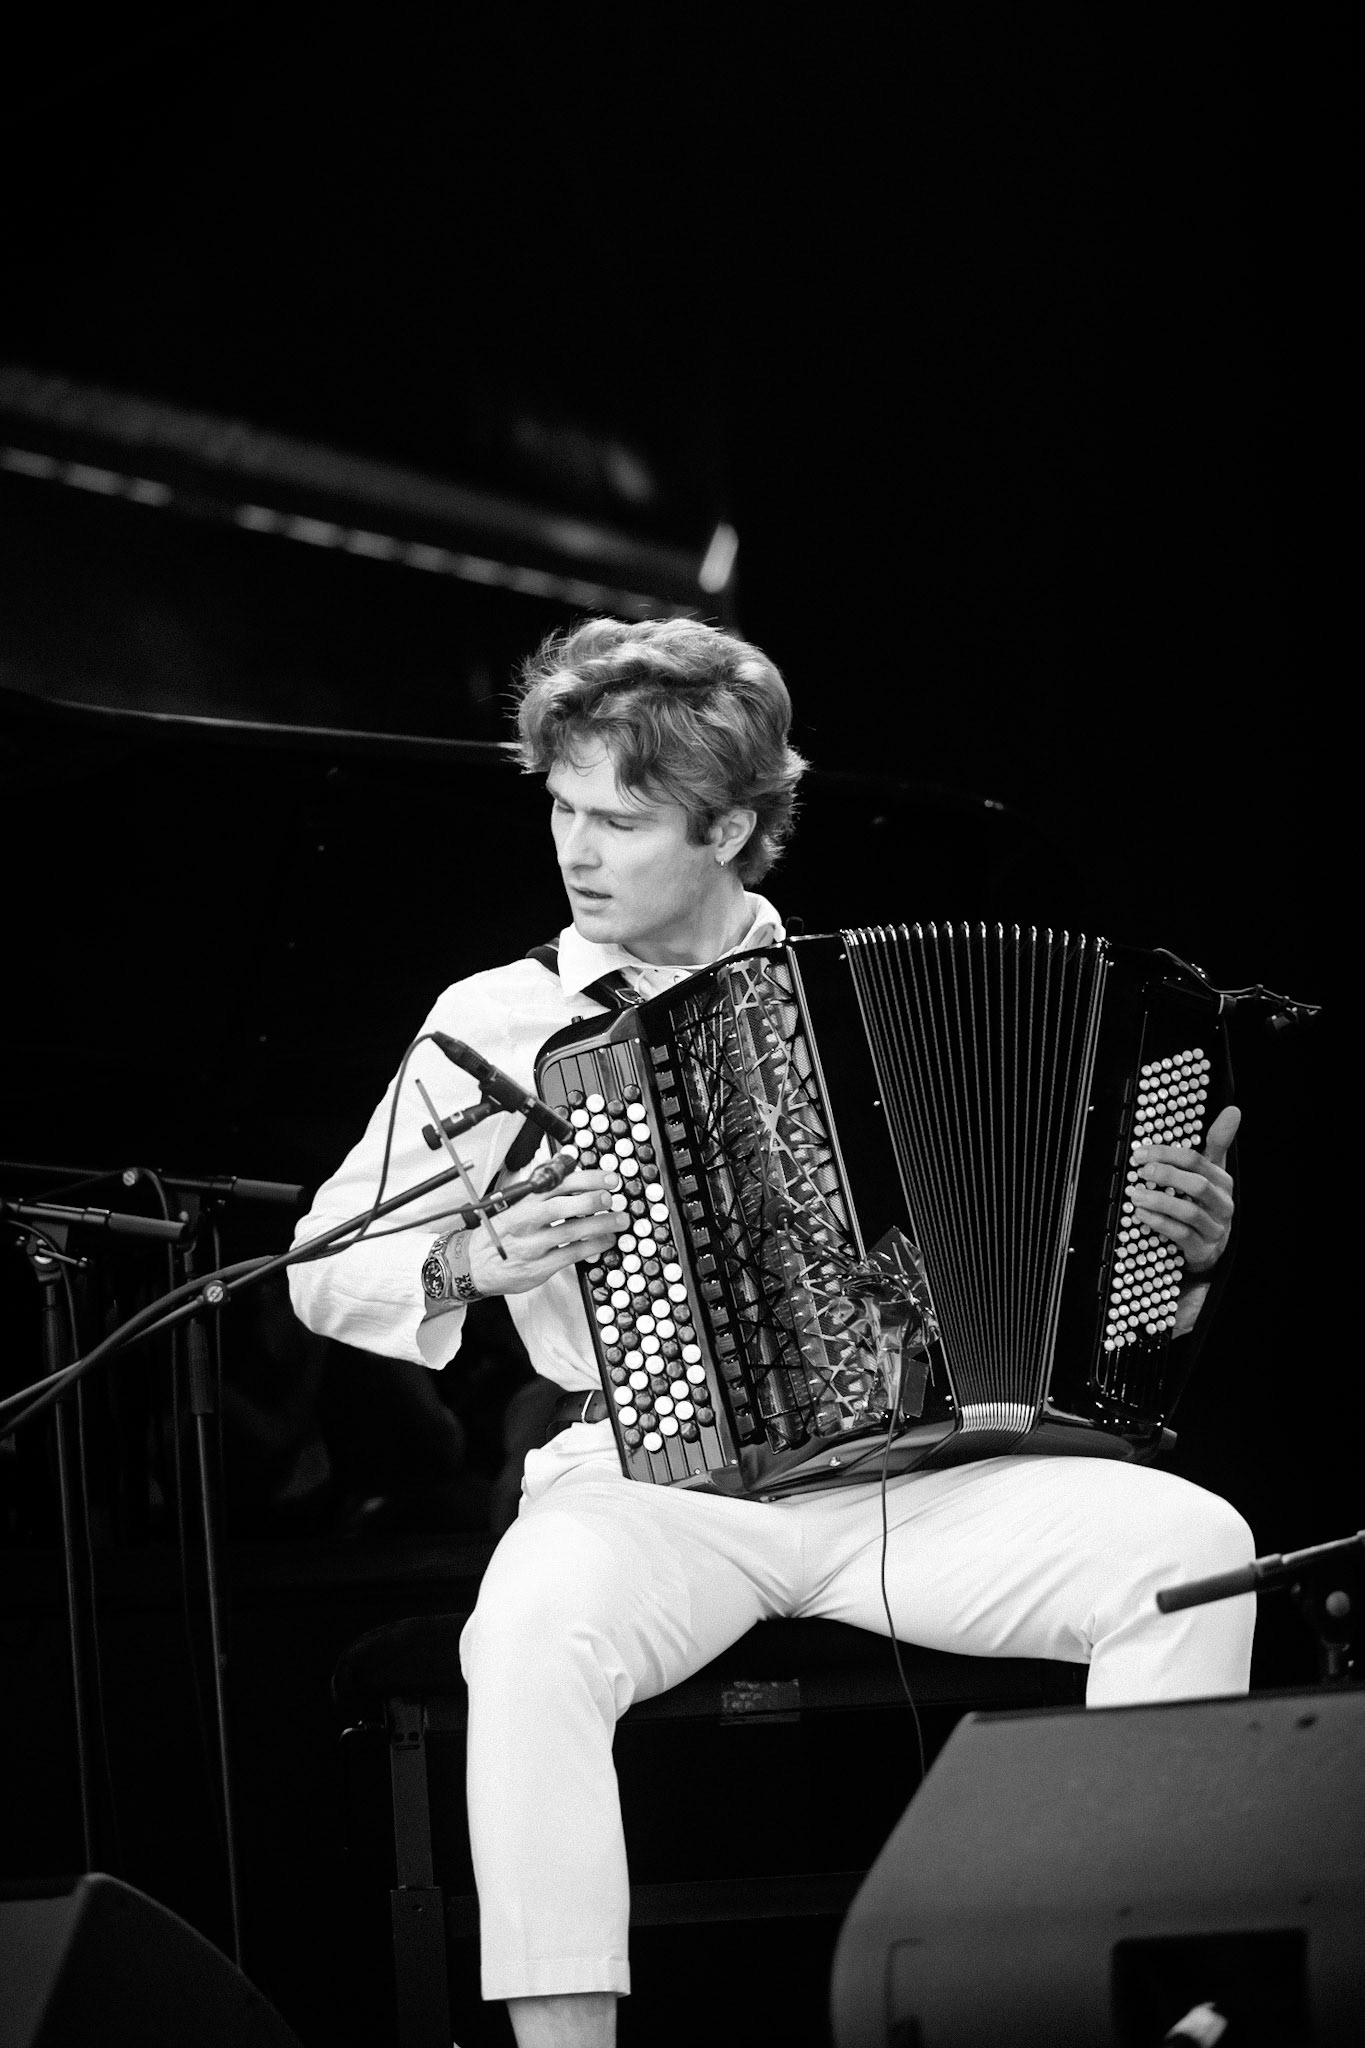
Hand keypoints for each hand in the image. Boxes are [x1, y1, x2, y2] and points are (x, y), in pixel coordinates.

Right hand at [467, 1166, 628, 1297]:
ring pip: (569, 1232)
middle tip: (610, 1196)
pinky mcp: (538, 1268)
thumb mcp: (513, 1204)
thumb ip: (541, 1188)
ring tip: (620, 1220)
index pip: (554, 1185)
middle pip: (560, 1207)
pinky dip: (591, 1247)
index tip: (605, 1177)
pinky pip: (570, 1255)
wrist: (473, 1265)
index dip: (582, 1179)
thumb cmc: (499, 1233)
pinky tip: (606, 1240)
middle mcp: (527, 1223)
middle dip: (589, 1200)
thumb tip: (566, 1163)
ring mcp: (532, 1247)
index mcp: (522, 1203)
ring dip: (599, 1225)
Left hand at [1129, 1103, 1240, 1276]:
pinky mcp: (1204, 1249)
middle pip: (1197, 1185)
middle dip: (1165, 1175)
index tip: (1140, 1152)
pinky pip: (1182, 1234)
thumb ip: (1217, 1142)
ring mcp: (1215, 1228)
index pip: (1197, 1161)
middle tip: (1140, 1171)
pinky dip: (1159, 1222)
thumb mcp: (1211, 1173)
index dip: (1167, 1154)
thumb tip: (1233, 1110)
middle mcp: (1223, 1204)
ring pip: (1189, 1211)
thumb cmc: (1205, 1203)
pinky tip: (1142, 1214)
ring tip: (1135, 1194)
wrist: (1208, 1248)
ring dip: (1159, 1201)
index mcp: (1222, 1181)